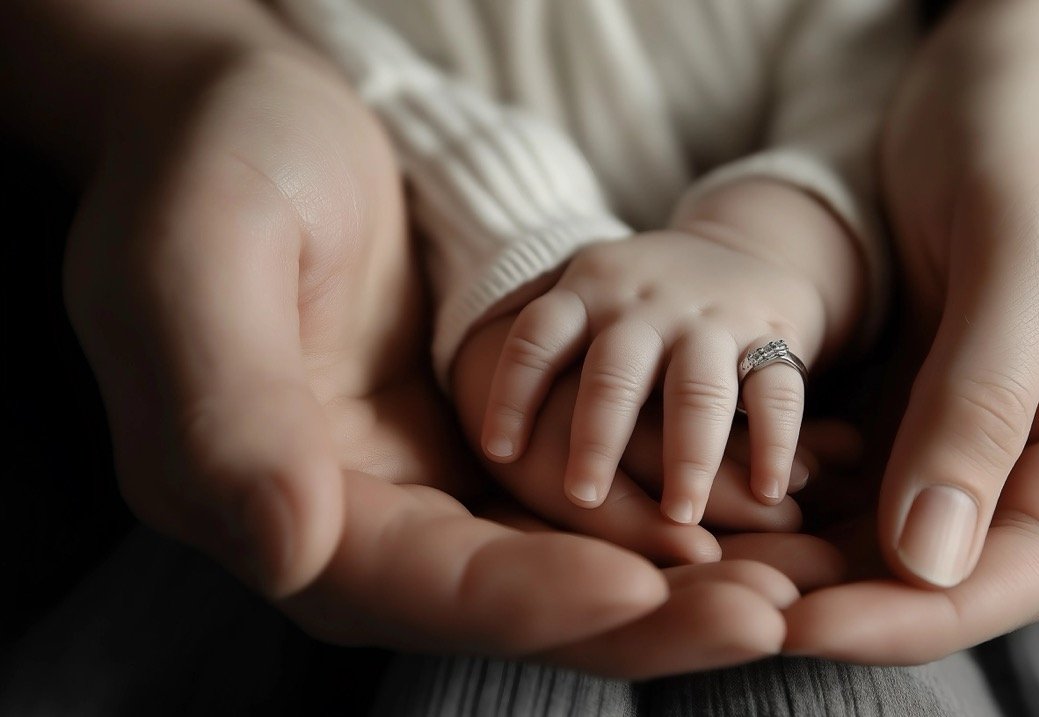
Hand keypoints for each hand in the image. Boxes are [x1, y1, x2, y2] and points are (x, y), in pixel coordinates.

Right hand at [60, 49, 818, 675]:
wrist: (238, 114)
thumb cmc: (202, 174)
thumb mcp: (189, 272)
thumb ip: (224, 418)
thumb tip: (287, 553)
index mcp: (279, 509)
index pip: (427, 587)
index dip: (537, 599)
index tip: (647, 586)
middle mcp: (360, 526)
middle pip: (516, 601)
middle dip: (644, 612)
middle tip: (771, 610)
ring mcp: (424, 486)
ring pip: (563, 560)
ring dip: (677, 577)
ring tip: (793, 577)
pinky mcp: (473, 443)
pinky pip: (577, 494)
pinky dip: (660, 503)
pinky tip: (752, 505)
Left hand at [454, 313, 812, 563]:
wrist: (748, 250)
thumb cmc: (643, 304)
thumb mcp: (588, 299)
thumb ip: (550, 353)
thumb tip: (485, 451)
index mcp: (588, 292)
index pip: (537, 336)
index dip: (513, 390)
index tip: (498, 451)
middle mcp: (646, 305)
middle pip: (615, 370)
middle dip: (598, 437)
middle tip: (584, 498)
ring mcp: (712, 321)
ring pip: (699, 387)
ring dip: (690, 453)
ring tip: (680, 513)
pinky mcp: (776, 336)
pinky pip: (780, 391)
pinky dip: (778, 442)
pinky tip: (772, 489)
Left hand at [784, 0, 1038, 662]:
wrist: (1001, 57)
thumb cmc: (1036, 126)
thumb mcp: (1019, 249)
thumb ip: (985, 398)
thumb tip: (930, 560)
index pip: (1029, 562)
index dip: (922, 616)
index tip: (809, 625)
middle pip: (945, 561)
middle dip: (839, 593)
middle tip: (722, 597)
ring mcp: (970, 413)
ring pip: (884, 522)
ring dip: (799, 549)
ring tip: (703, 555)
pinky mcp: (910, 384)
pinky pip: (847, 461)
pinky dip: (787, 485)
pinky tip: (722, 483)